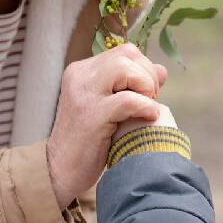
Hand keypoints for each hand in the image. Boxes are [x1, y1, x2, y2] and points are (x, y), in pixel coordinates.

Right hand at [47, 44, 167, 208]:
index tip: (148, 93)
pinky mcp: (91, 115)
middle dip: (148, 75)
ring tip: (146, 106)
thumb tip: (161, 70)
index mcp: (82, 71)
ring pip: (125, 68)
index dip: (144, 69)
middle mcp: (80, 76)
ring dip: (145, 87)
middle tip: (150, 100)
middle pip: (127, 54)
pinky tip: (149, 117)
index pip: (125, 52)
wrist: (60, 170)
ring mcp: (84, 94)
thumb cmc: (89, 140)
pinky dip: (145, 106)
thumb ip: (132, 85)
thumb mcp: (109, 106)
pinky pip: (128, 100)